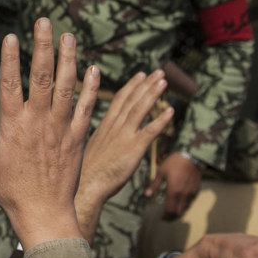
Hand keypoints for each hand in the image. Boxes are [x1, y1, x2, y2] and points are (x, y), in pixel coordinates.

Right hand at [0, 20, 98, 245]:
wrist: (44, 213)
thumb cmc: (9, 192)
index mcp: (13, 126)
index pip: (9, 83)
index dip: (9, 58)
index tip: (11, 36)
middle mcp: (38, 122)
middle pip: (40, 76)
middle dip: (42, 46)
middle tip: (44, 21)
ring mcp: (61, 129)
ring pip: (65, 86)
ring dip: (68, 58)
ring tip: (68, 36)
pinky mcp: (78, 138)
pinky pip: (85, 108)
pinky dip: (90, 87)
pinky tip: (92, 69)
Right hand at [75, 71, 172, 236]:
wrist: (87, 186)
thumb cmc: (86, 172)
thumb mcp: (92, 148)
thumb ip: (104, 139)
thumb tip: (109, 140)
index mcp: (105, 125)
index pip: (120, 100)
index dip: (132, 86)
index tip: (141, 75)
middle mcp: (114, 126)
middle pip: (132, 100)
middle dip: (147, 84)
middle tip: (159, 71)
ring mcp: (124, 136)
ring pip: (140, 110)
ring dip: (153, 94)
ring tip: (164, 81)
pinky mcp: (133, 149)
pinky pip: (150, 132)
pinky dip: (161, 120)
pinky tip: (171, 111)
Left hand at [148, 151, 201, 218]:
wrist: (191, 156)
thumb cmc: (174, 163)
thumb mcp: (161, 172)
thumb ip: (155, 185)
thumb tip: (147, 195)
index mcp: (173, 192)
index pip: (170, 210)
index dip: (166, 216)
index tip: (162, 218)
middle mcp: (183, 195)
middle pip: (178, 212)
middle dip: (172, 216)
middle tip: (167, 216)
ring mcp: (191, 193)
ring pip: (185, 207)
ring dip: (179, 210)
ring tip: (173, 209)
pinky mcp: (196, 189)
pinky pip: (190, 201)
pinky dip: (185, 204)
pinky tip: (181, 201)